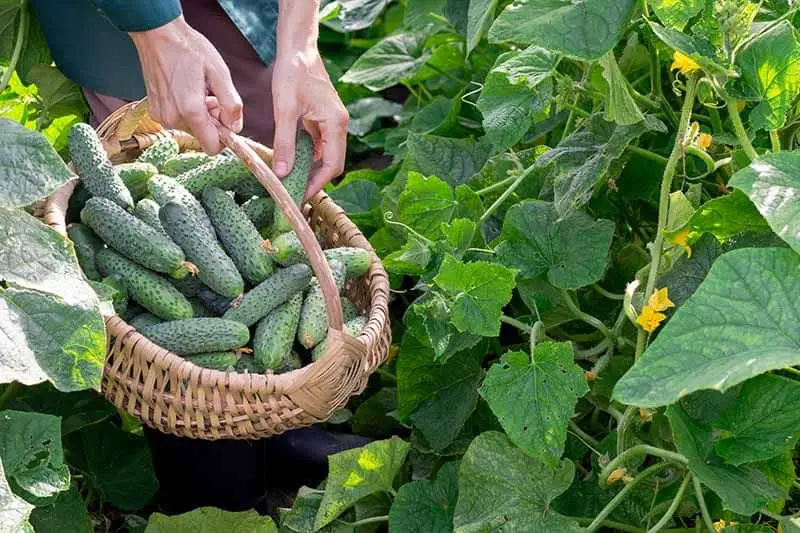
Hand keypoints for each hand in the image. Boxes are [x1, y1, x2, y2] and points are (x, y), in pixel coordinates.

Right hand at [129, 17, 242, 153]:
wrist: (157, 33)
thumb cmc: (189, 49)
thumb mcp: (220, 73)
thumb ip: (231, 104)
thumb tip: (235, 127)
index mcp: (191, 111)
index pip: (212, 147)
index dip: (224, 136)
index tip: (225, 116)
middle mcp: (173, 118)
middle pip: (203, 136)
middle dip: (213, 121)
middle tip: (211, 95)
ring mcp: (161, 115)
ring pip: (191, 128)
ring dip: (200, 114)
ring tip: (198, 89)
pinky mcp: (155, 111)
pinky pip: (179, 120)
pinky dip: (186, 110)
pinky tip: (186, 90)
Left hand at [272, 46, 348, 198]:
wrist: (298, 47)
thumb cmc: (293, 72)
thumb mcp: (285, 110)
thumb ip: (285, 143)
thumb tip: (283, 173)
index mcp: (336, 123)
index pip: (333, 165)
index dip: (318, 184)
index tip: (300, 196)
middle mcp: (339, 124)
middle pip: (333, 162)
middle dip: (316, 179)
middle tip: (294, 192)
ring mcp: (333, 121)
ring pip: (327, 154)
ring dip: (312, 168)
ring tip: (292, 181)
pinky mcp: (324, 117)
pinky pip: (320, 143)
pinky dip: (309, 155)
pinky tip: (293, 160)